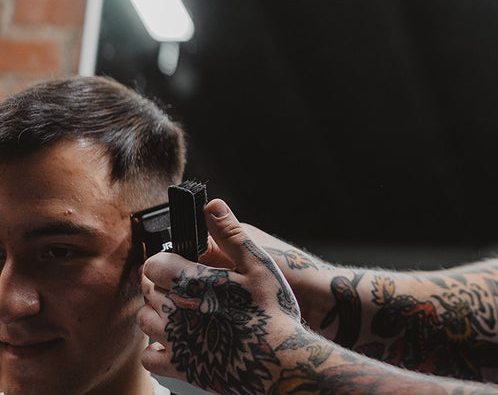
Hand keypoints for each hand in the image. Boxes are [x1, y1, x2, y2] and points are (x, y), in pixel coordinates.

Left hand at [138, 198, 301, 394]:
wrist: (278, 360)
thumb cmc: (272, 310)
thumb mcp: (258, 264)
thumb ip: (230, 234)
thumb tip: (211, 205)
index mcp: (191, 282)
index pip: (153, 264)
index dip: (165, 260)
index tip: (179, 262)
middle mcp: (175, 311)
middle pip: (147, 289)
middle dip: (161, 282)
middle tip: (186, 283)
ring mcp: (174, 341)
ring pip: (144, 320)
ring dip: (157, 310)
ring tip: (182, 308)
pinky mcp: (178, 367)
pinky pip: (148, 356)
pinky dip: (156, 347)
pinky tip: (176, 339)